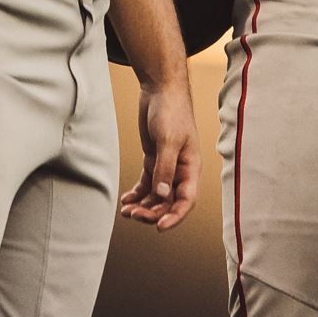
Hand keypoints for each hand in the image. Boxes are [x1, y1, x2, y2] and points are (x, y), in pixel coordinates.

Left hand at [118, 79, 198, 230]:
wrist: (161, 90)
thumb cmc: (171, 111)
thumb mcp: (168, 140)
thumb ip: (165, 168)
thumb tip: (162, 195)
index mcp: (191, 167)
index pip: (186, 200)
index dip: (175, 216)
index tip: (159, 226)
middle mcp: (180, 171)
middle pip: (169, 202)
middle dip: (152, 212)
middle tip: (133, 215)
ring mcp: (166, 166)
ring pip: (156, 196)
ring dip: (143, 206)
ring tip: (126, 210)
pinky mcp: (154, 160)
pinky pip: (146, 185)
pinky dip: (137, 195)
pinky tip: (126, 200)